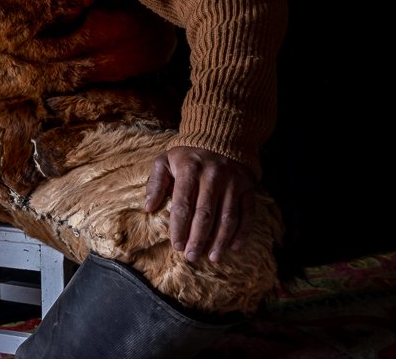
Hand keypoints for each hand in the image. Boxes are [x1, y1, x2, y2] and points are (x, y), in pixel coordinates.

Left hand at [142, 146, 256, 263]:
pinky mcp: (248, 188)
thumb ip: (155, 183)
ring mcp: (233, 183)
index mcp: (189, 169)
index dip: (179, 227)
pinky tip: (234, 248)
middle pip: (206, 214)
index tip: (176, 245)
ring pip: (228, 217)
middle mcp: (213, 176)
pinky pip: (248, 214)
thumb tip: (148, 208)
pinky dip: (242, 232)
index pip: (183, 204)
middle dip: (198, 239)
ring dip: (220, 240)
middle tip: (191, 256)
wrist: (220, 138)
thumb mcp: (165, 161)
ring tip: (212, 257)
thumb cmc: (187, 156)